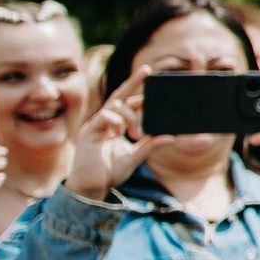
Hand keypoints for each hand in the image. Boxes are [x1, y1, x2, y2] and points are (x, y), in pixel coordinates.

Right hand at [68, 68, 163, 198]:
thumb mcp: (135, 158)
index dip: (137, 90)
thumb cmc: (109, 172)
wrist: (90, 188)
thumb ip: (150, 146)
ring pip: (114, 105)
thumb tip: (172, 137)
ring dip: (130, 115)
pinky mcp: (88, 133)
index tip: (150, 75)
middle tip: (147, 71)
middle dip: (133, 83)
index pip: (127, 102)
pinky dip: (115, 120)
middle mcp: (104, 122)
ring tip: (136, 134)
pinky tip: (120, 131)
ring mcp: (95, 126)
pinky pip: (103, 117)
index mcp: (114, 125)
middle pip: (119, 96)